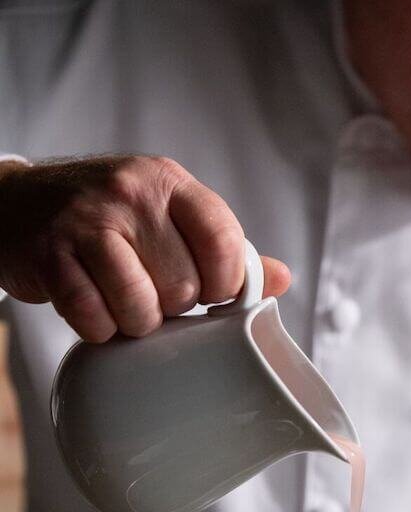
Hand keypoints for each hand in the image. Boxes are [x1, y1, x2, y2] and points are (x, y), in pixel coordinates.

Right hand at [0, 155, 290, 341]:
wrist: (16, 202)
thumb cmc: (105, 217)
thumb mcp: (166, 215)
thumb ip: (221, 249)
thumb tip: (283, 279)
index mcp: (171, 183)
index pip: (224, 241)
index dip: (225, 284)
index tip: (209, 293)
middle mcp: (132, 194)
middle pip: (186, 286)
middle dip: (174, 306)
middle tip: (153, 293)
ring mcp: (88, 221)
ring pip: (143, 307)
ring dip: (137, 322)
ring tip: (125, 304)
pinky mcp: (51, 254)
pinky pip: (93, 317)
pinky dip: (99, 328)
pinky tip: (94, 310)